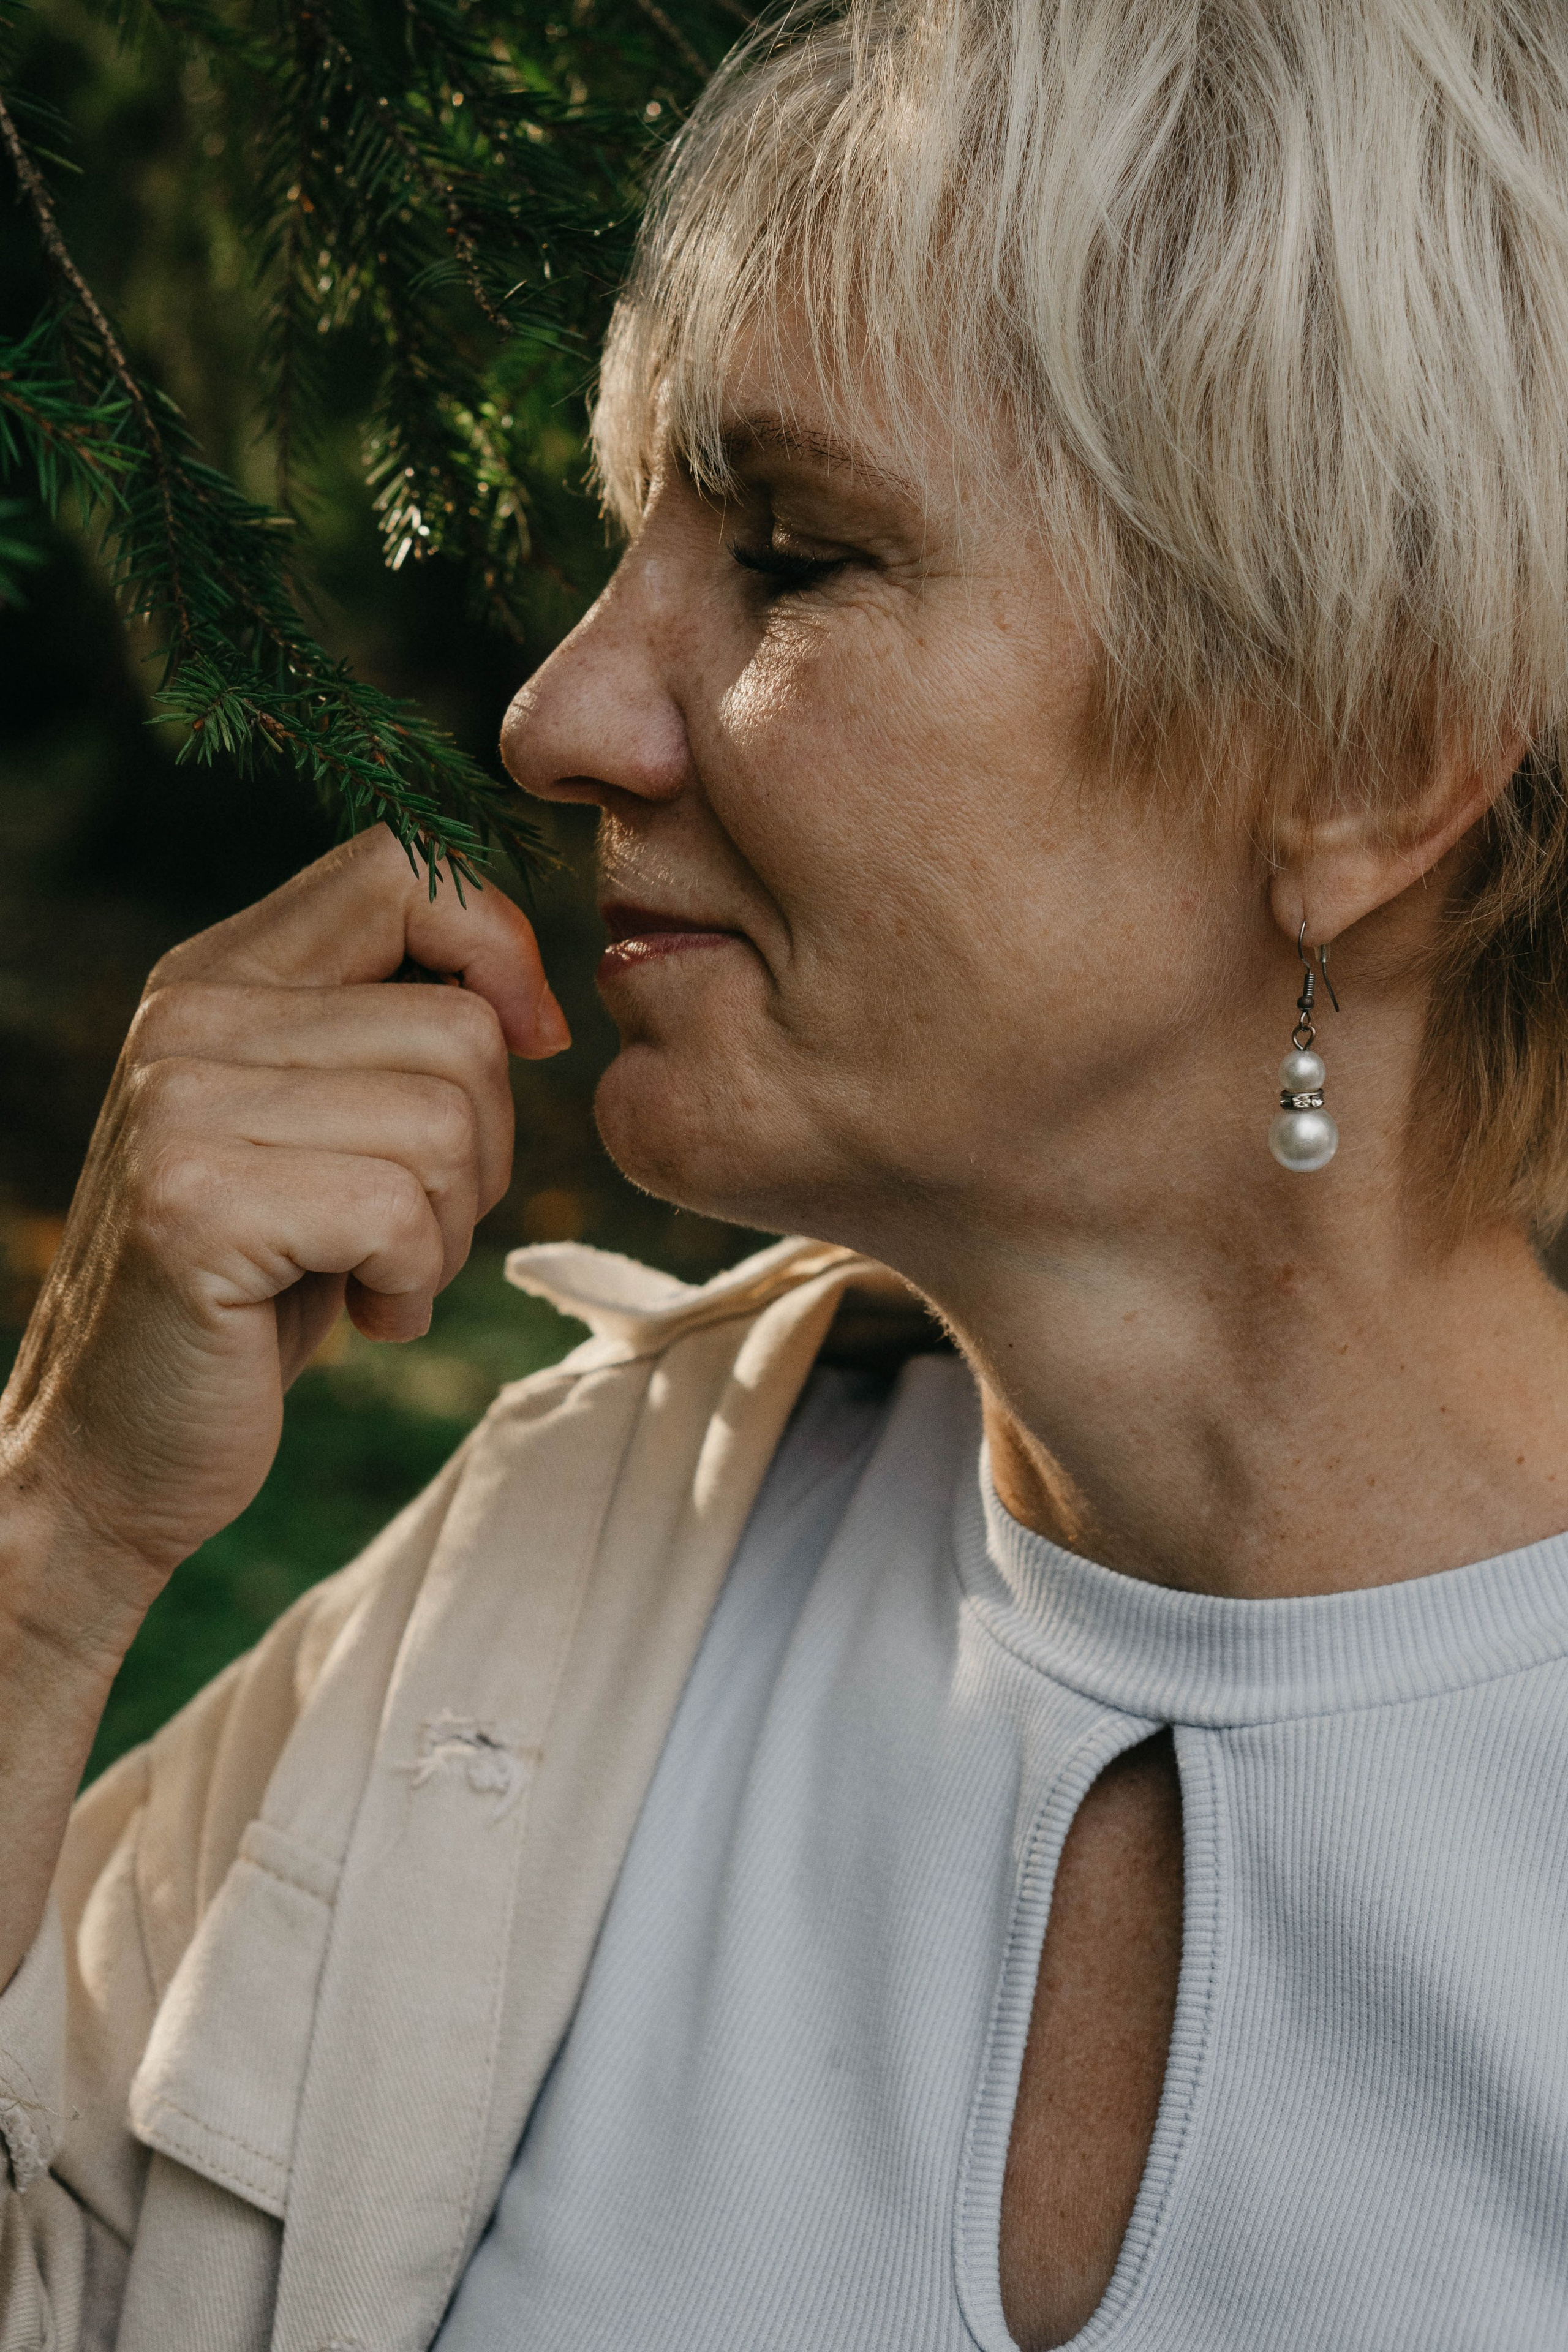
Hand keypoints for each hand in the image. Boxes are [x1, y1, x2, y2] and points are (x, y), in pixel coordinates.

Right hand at [0, 825, 567, 1620]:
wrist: (114, 1444)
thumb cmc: (256, 1290)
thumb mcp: (322, 1133)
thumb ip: (389, 1039)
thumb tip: (532, 1005)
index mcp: (222, 974)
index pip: (403, 866)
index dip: (497, 948)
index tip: (522, 1045)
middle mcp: (189, 1014)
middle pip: (463, 1027)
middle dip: (483, 1152)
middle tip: (405, 1227)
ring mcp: (180, 1102)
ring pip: (449, 1121)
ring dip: (448, 1229)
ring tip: (369, 1272)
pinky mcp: (196, 1202)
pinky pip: (401, 1211)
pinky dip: (411, 1283)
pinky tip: (354, 1315)